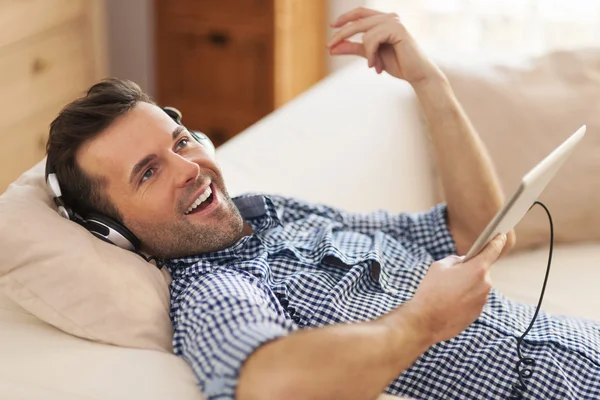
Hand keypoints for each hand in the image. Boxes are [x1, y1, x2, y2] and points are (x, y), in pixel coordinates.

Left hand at [328, 7, 444, 87]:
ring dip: (366, 52)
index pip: (361, 13)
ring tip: (373, 65)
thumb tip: (332, 48)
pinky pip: (372, 39)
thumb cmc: (397, 64)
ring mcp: (394, 21)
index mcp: (384, 20)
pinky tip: (376, 65)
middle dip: (342, 34)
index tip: (332, 26)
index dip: (346, 17)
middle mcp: (389, 17)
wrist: (416, 74)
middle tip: (329, 48)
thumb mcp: (370, 55)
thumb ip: (353, 48)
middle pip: (358, 20)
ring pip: (364, 32)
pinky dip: (371, 54)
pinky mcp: (397, 28)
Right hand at [406, 234, 506, 343]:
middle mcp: (485, 284)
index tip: (500, 236)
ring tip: (447, 291)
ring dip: (467, 285)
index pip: (492, 250)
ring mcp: (483, 299)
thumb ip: (455, 260)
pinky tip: (450, 302)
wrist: (427, 320)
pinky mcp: (478, 312)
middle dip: (470, 270)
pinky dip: (464, 298)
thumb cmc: (431, 291)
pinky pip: (474, 299)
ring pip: (477, 286)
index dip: (496, 241)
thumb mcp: (439, 266)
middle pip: (481, 270)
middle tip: (451, 275)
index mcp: (477, 269)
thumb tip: (463, 262)